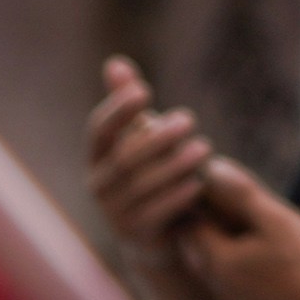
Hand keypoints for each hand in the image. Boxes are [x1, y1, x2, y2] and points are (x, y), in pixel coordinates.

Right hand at [87, 58, 223, 259]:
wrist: (158, 237)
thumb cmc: (150, 175)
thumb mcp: (140, 139)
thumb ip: (127, 106)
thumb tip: (114, 62)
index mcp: (96, 159)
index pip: (99, 130)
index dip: (118, 110)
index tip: (144, 90)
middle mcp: (99, 187)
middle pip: (125, 158)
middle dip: (158, 137)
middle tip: (189, 119)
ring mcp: (115, 214)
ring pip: (143, 185)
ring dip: (175, 165)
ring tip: (203, 148)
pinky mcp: (137, 236)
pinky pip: (157, 213)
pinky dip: (178, 195)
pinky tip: (200, 181)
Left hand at [174, 161, 299, 299]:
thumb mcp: (275, 219)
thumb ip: (243, 194)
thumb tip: (214, 166)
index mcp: (217, 260)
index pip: (191, 223)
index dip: (200, 200)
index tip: (215, 184)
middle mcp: (217, 284)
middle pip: (197, 245)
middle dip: (206, 222)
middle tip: (221, 200)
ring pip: (212, 265)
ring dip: (220, 243)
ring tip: (241, 223)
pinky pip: (230, 282)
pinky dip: (234, 263)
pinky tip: (256, 252)